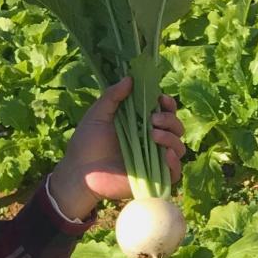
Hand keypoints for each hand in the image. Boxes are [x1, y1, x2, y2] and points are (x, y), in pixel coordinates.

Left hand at [46, 78, 186, 220]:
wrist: (79, 172)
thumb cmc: (86, 143)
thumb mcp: (98, 114)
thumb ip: (112, 96)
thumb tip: (130, 78)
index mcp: (141, 125)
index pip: (165, 112)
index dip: (168, 104)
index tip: (161, 98)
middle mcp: (151, 141)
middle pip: (176, 128)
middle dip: (170, 120)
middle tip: (153, 119)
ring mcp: (154, 160)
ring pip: (178, 148)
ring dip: (171, 138)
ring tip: (153, 135)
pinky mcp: (154, 179)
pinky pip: (175, 172)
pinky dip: (174, 163)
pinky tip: (166, 155)